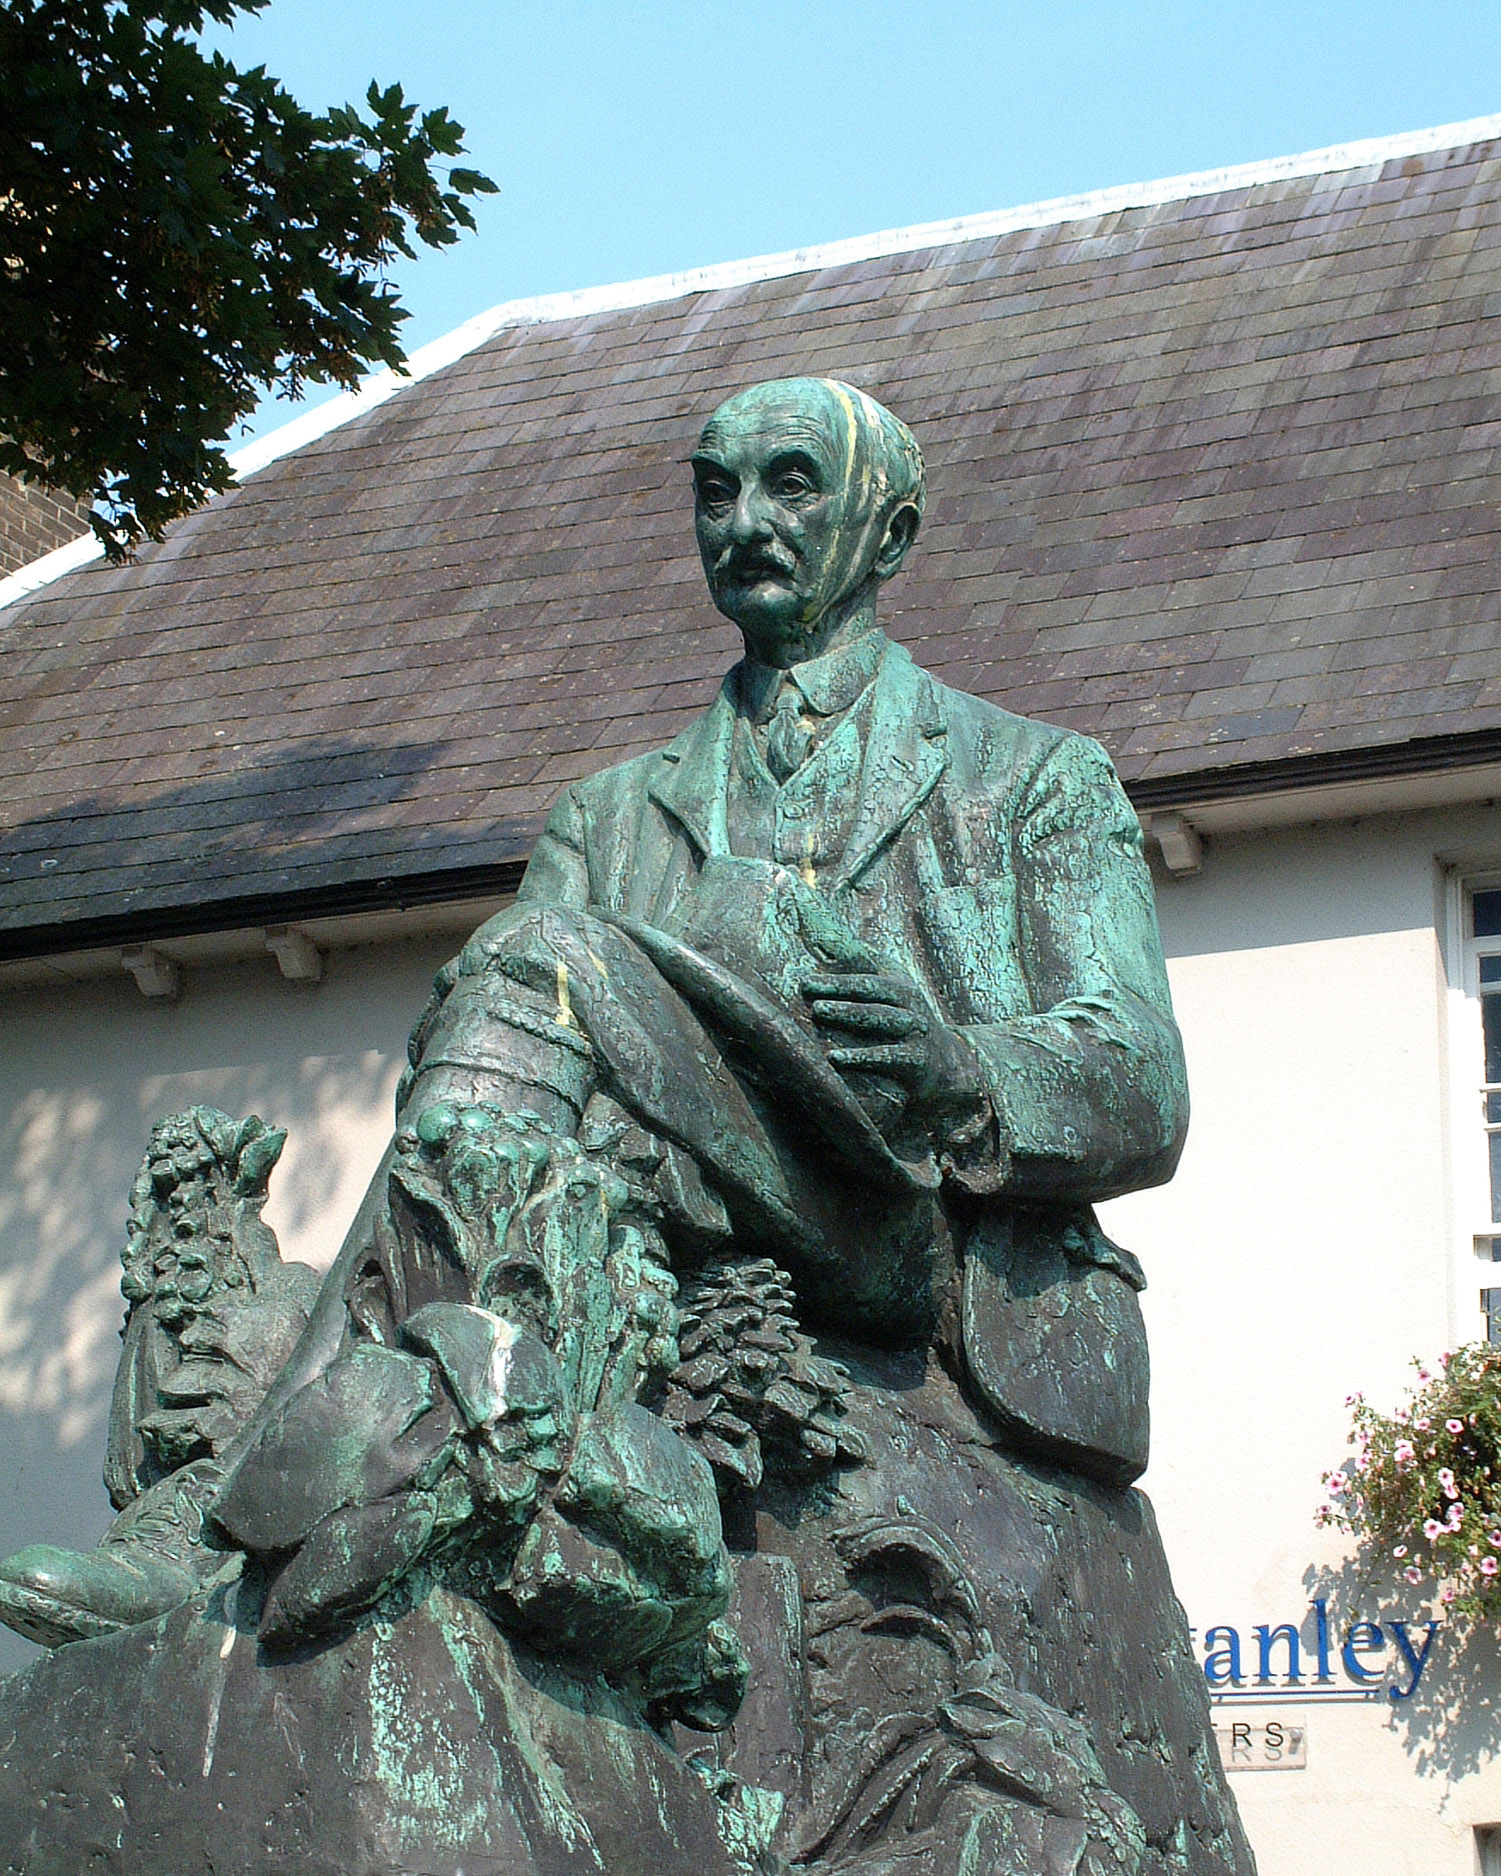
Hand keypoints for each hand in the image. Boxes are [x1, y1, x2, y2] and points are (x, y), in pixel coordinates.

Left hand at [802, 970, 978, 1111]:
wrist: (949, 1063)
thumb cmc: (906, 1021)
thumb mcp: (893, 991)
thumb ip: (863, 969)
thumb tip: (823, 937)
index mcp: (900, 987)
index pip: (865, 977)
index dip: (835, 977)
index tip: (804, 981)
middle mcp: (910, 1005)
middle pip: (873, 992)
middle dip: (839, 988)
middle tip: (806, 987)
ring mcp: (916, 1031)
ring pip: (881, 1018)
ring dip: (849, 1013)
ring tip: (818, 1011)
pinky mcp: (918, 1061)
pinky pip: (888, 1056)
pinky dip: (862, 1057)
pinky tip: (835, 1058)